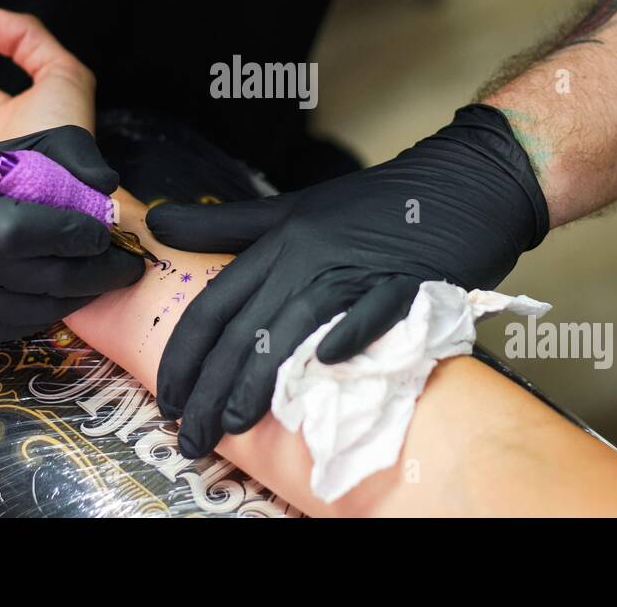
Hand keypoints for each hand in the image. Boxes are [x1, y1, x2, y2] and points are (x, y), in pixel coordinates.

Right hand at [0, 126, 144, 347]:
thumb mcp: (5, 152)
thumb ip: (64, 153)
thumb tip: (107, 184)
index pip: (20, 233)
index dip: (69, 235)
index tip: (101, 233)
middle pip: (38, 280)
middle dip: (95, 274)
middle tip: (125, 265)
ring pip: (32, 311)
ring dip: (77, 296)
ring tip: (98, 278)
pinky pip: (11, 331)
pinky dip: (44, 314)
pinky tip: (58, 295)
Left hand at [146, 104, 548, 457]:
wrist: (459, 182)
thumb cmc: (372, 205)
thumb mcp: (292, 210)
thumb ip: (226, 225)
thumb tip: (158, 222)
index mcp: (280, 242)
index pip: (217, 303)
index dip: (185, 353)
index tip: (166, 397)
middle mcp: (309, 256)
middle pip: (247, 326)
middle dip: (209, 385)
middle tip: (188, 435)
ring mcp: (358, 268)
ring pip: (297, 325)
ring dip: (262, 377)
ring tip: (233, 421)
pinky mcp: (407, 280)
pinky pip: (374, 310)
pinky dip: (349, 334)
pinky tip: (324, 364)